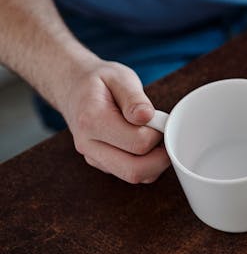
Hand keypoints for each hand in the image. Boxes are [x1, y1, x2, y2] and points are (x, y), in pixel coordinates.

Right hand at [56, 57, 169, 182]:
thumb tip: (146, 116)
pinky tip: (149, 144)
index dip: (158, 132)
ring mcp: (94, 158)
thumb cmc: (99, 82)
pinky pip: (131, 174)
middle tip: (165, 134)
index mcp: (92, 121)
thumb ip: (134, 98)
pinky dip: (148, 165)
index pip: (138, 142)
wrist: (74, 89)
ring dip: (155, 162)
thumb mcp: (119, 77)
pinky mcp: (102, 163)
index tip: (160, 119)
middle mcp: (89, 145)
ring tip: (157, 136)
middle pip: (135, 170)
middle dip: (161, 156)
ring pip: (134, 176)